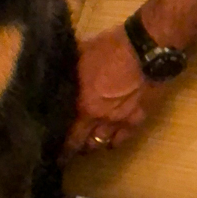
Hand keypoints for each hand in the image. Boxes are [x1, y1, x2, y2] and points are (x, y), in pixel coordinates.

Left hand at [63, 24, 164, 161]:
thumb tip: (54, 70)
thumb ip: (69, 68)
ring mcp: (120, 121)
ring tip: (87, 144)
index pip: (67, 133)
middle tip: (67, 149)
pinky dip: (115, 141)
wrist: (145, 50)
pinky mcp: (138, 119)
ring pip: (102, 142)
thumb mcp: (80, 54)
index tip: (51, 146)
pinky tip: (110, 141)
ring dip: (93, 144)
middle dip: (74, 149)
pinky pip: (124, 138)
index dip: (60, 143)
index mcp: (82, 104)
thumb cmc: (109, 48)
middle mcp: (99, 118)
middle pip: (83, 143)